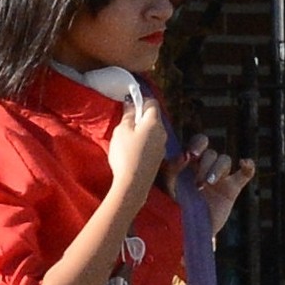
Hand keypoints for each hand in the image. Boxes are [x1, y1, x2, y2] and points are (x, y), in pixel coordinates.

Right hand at [101, 88, 172, 207]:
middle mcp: (162, 132)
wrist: (133, 184)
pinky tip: (132, 151)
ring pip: (153, 131)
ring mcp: (162, 146)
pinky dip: (143, 142)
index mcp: (154, 122)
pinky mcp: (158, 158)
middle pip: (153, 117)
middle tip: (125, 123)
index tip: (129, 106)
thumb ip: (128, 115)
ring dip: (141, 130)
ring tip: (126, 139)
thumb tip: (131, 103)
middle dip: (140, 117)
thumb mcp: (121, 130)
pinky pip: (152, 143)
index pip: (152, 102)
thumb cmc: (125, 154)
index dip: (141, 100)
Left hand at [181, 136, 254, 227]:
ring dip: (217, 169)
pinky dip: (248, 167)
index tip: (193, 155)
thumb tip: (184, 155)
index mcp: (190, 163)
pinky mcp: (232, 189)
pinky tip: (245, 163)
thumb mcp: (168, 188)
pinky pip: (245, 174)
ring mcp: (220, 177)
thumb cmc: (174, 208)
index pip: (199, 143)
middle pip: (212, 153)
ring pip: (225, 160)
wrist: (187, 231)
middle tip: (197, 183)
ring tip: (208, 184)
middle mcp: (206, 167)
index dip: (199, 144)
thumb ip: (172, 170)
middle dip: (205, 164)